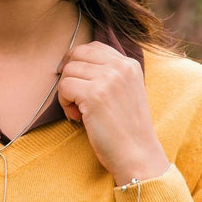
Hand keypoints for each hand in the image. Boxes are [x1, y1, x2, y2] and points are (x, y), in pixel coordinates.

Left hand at [57, 41, 169, 184]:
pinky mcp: (94, 94)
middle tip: (73, 96)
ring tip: (79, 110)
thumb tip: (73, 61)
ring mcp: (108, 79)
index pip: (93, 46)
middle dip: (69, 74)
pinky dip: (64, 103)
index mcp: (129, 64)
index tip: (74, 78)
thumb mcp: (126, 91)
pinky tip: (77, 117)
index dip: (77, 60)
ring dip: (66, 91)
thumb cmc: (127, 128)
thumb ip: (108, 73)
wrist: (138, 155)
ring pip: (68, 70)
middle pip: (77, 54)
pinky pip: (64, 86)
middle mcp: (120, 67)